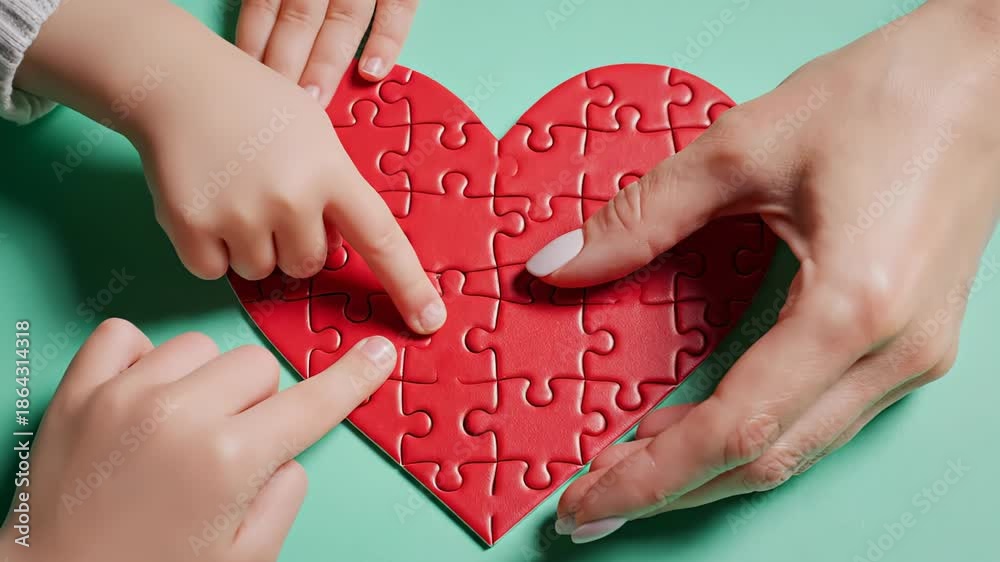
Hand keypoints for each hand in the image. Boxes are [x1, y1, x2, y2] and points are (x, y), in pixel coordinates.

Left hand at [0, 319, 394, 560]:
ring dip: (204, 381)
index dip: (353, 378)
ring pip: (201, 347)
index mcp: (231, 461)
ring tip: (182, 426)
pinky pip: (125, 335)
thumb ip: (284, 498)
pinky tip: (143, 395)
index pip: (313, 403)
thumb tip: (287, 452)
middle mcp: (181, 416)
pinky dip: (140, 356)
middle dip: (258, 403)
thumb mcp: (245, 558)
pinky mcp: (78, 392)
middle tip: (232, 446)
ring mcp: (124, 396)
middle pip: (257, 366)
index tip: (376, 354)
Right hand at [17, 0, 445, 334]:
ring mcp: (239, 214)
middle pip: (309, 265)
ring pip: (262, 272)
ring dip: (252, 247)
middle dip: (294, 242)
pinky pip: (215, 273)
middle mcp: (290, 197)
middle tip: (272, 198)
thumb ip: (336, 188)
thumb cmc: (258, 108)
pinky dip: (211, 250)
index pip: (381, 239)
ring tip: (237, 195)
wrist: (180, 84)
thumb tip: (348, 246)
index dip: (408, 286)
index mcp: (330, 172)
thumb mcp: (317, 135)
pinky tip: (207, 205)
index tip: (429, 322)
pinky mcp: (191, 227)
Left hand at [526, 0, 999, 542]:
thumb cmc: (885, 97)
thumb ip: (641, 217)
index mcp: (852, 308)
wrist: (990, 74)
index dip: (650, 475)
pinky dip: (750, 435)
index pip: (734, 429)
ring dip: (707, 471)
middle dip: (667, 491)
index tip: (583, 500)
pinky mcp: (910, 345)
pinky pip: (819, 418)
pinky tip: (696, 427)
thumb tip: (558, 266)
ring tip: (628, 475)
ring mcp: (912, 358)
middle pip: (765, 460)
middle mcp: (892, 354)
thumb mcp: (740, 148)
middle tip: (587, 504)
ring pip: (795, 450)